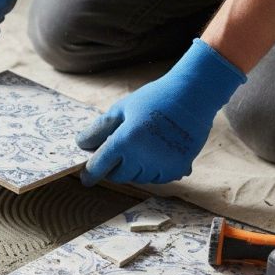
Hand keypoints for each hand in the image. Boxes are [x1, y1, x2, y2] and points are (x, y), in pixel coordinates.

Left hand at [76, 39, 246, 184]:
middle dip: (114, 167)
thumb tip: (82, 145)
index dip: (90, 173)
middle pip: (118, 175)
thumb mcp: (121, 109)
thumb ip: (99, 129)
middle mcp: (142, 157)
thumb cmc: (153, 99)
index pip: (100, 166)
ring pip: (138, 178)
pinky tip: (157, 150)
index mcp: (124, 141)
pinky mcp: (177, 169)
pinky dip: (153, 169)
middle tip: (120, 150)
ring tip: (143, 145)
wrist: (193, 96)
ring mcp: (161, 165)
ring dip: (134, 168)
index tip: (86, 178)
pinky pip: (157, 178)